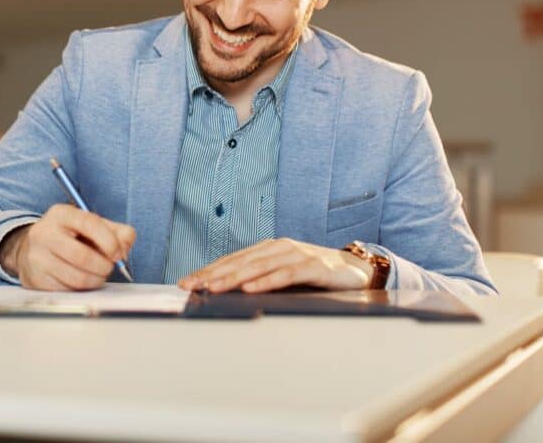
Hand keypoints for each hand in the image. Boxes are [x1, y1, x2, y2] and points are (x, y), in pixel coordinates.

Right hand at [0, 204, 135, 290]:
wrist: (33, 249)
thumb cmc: (70, 236)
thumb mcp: (92, 226)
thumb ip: (117, 232)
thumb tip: (124, 249)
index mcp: (61, 214)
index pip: (89, 224)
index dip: (109, 241)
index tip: (118, 254)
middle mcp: (44, 233)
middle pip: (82, 256)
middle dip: (103, 266)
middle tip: (108, 267)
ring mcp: (37, 258)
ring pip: (76, 278)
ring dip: (95, 280)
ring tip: (98, 275)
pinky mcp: (36, 279)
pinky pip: (67, 291)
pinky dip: (81, 289)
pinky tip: (81, 280)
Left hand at [177, 238, 373, 292]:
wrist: (356, 269)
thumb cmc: (314, 274)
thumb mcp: (283, 275)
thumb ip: (259, 279)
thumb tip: (225, 292)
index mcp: (267, 249)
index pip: (232, 260)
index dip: (208, 271)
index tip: (186, 283)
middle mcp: (279, 248)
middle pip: (240, 262)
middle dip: (212, 274)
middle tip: (191, 286)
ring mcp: (296, 255)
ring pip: (259, 267)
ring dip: (234, 278)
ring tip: (213, 288)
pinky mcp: (314, 267)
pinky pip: (286, 274)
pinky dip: (267, 281)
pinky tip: (251, 289)